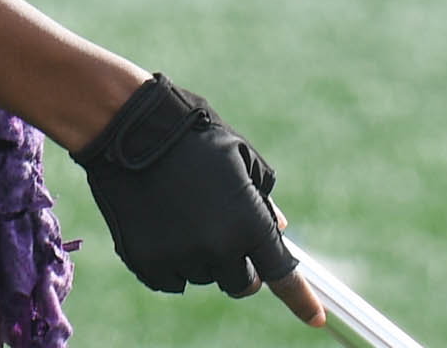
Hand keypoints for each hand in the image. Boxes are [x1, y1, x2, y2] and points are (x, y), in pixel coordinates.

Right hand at [71, 74, 326, 325]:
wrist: (129, 128)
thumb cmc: (192, 134)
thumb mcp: (239, 154)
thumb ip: (262, 195)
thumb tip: (279, 228)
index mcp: (247, 222)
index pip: (282, 274)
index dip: (301, 300)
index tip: (316, 319)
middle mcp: (218, 249)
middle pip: (241, 283)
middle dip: (240, 262)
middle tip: (222, 227)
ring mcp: (181, 259)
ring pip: (204, 276)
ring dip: (201, 255)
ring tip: (182, 208)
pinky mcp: (148, 264)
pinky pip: (171, 278)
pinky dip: (171, 258)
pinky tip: (161, 220)